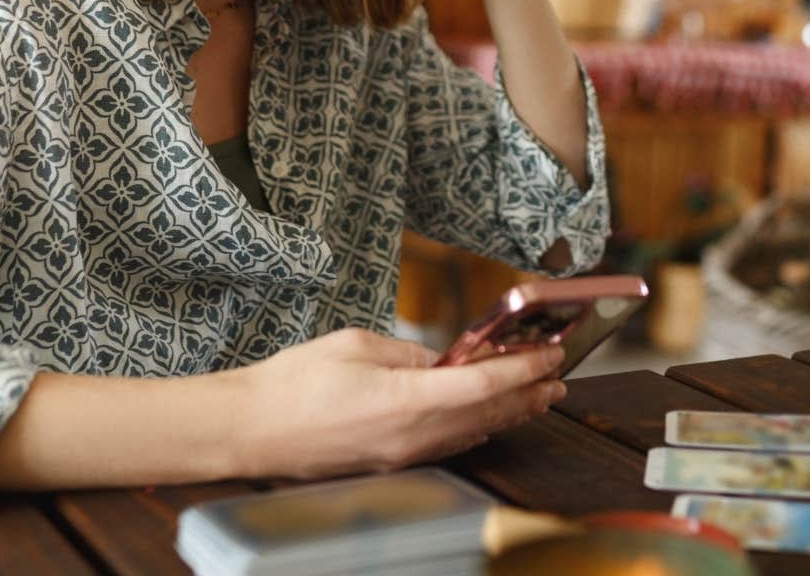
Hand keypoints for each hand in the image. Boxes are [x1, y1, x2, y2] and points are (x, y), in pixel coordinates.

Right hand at [227, 328, 565, 479]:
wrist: (251, 431)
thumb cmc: (294, 383)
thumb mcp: (358, 345)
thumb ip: (409, 354)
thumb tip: (444, 360)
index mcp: (407, 399)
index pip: (484, 385)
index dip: (524, 370)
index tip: (550, 355)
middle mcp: (413, 434)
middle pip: (488, 415)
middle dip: (528, 395)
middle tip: (559, 379)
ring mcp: (403, 454)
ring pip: (471, 433)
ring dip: (508, 415)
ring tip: (536, 399)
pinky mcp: (390, 462)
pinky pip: (446, 445)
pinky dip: (475, 430)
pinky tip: (486, 422)